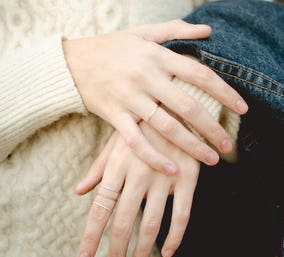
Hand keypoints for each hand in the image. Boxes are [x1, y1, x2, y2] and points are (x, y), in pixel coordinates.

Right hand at [63, 20, 247, 174]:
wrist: (71, 63)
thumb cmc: (109, 48)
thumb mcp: (141, 33)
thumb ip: (175, 31)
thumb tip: (207, 31)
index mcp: (156, 57)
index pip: (200, 74)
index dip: (224, 92)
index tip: (242, 108)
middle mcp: (146, 77)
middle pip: (188, 105)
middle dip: (212, 127)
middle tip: (228, 145)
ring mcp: (130, 98)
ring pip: (166, 127)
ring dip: (191, 145)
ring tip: (210, 160)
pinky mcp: (114, 115)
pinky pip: (136, 141)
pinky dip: (153, 157)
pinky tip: (170, 170)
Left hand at [76, 122, 199, 256]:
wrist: (173, 105)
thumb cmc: (140, 126)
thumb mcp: (115, 143)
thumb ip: (98, 169)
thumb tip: (79, 191)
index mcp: (118, 166)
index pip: (101, 208)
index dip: (92, 236)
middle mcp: (138, 174)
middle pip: (124, 222)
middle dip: (117, 251)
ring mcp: (164, 177)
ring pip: (152, 223)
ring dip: (143, 249)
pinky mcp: (188, 178)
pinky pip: (182, 215)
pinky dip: (175, 237)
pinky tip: (169, 252)